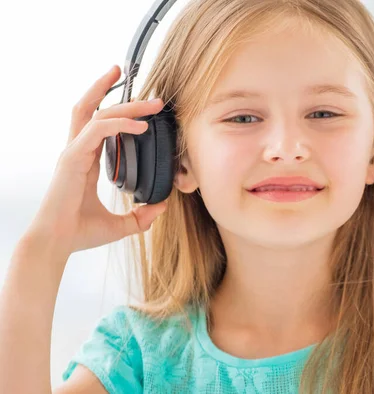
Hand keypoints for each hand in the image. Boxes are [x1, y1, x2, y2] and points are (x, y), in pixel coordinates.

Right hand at [29, 65, 167, 254]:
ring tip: (151, 100)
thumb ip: (141, 215)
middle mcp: (78, 150)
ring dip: (124, 102)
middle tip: (149, 91)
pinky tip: (141, 126)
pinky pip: (98, 130)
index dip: (118, 109)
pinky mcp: (73, 158)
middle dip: (117, 92)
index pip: (98, 123)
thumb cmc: (80, 233)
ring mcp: (73, 152)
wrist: (56, 245)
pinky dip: (119, 124)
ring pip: (96, 113)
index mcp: (86, 160)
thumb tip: (162, 207)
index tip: (142, 105)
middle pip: (93, 108)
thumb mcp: (120, 225)